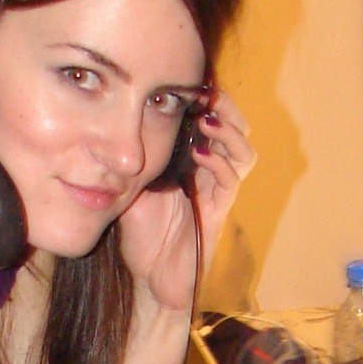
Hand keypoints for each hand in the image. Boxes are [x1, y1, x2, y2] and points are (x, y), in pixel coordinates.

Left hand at [116, 94, 255, 313]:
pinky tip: (201, 153)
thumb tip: (119, 128)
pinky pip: (231, 181)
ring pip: (243, 153)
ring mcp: (218, 193)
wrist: (151, 281)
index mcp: (191, 162)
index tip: (193, 82)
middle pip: (236, 130)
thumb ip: (132, 159)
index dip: (209, 100)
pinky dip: (219, 163)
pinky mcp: (219, 213)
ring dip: (229, 132)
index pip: (211, 121)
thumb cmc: (141, 237)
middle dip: (226, 108)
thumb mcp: (129, 187)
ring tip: (207, 121)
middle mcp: (209, 173)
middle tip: (207, 95)